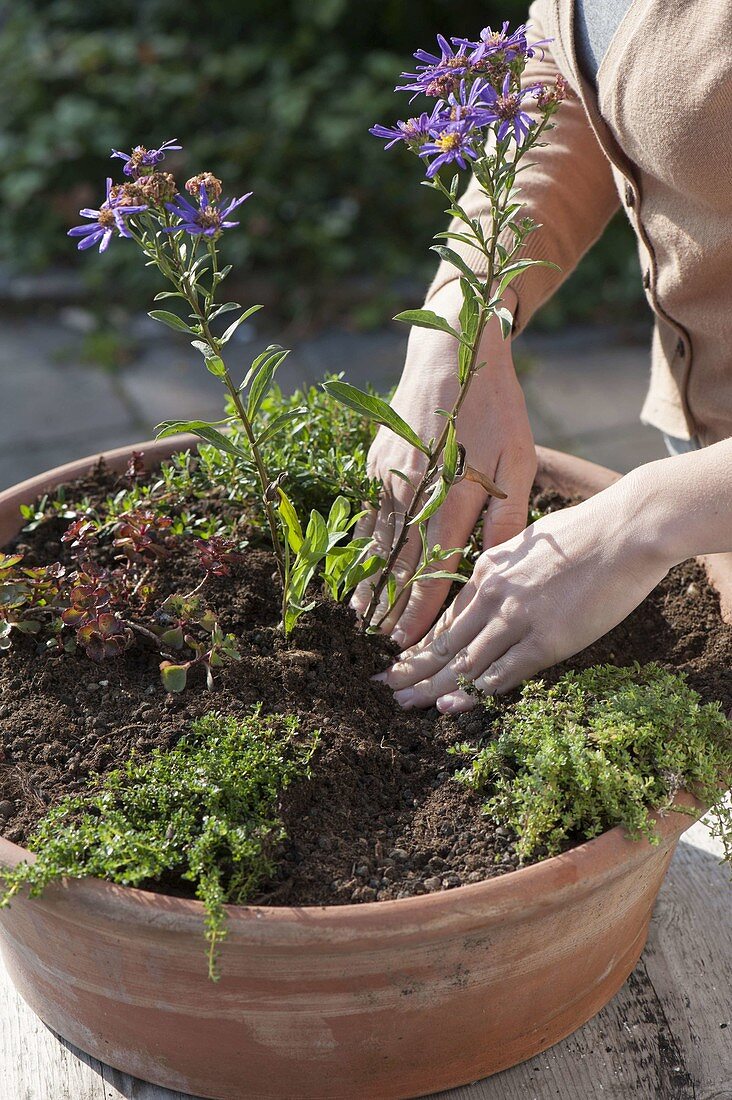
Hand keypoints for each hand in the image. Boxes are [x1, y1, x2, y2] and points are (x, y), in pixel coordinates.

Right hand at [351, 281, 535, 646]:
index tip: (411, 643)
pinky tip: (356, 571)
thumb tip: (499, 569)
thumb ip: (507, 517)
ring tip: (362, 622)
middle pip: (398, 561)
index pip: (434, 564)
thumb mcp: (518, 458)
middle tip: (383, 649)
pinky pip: (366, 516)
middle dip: (390, 608)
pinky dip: (360, 548)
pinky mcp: (377, 464)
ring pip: (376, 542)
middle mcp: (415, 489)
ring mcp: (390, 476)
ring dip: (369, 585)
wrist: (452, 349)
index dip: (421, 608)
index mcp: (455, 491)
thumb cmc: (494, 407)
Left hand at [377, 469, 673, 711]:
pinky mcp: (545, 640)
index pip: (446, 615)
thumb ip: (510, 573)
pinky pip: (501, 674)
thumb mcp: (532, 545)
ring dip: (431, 687)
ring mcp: (517, 618)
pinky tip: (449, 707)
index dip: (421, 641)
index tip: (399, 658)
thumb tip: (499, 593)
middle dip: (411, 668)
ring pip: (463, 662)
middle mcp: (493, 593)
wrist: (627, 529)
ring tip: (404, 704)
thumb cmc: (590, 533)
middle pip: (443, 641)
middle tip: (384, 687)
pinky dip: (472, 694)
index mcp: (489, 568)